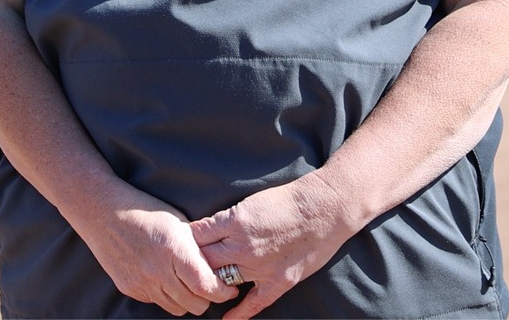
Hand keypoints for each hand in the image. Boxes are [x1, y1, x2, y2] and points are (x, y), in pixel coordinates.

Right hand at [77, 193, 239, 315]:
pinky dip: (166, 295)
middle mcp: (157, 271)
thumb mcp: (178, 223)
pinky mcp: (129, 288)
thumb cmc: (145, 210)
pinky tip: (166, 278)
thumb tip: (218, 267)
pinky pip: (156, 301)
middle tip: (212, 285)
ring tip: (190, 283)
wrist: (103, 212)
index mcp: (174, 250)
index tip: (230, 287)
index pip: (205, 286)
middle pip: (194, 304)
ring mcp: (141, 282)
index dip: (223, 292)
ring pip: (177, 308)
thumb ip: (197, 248)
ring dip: (188, 300)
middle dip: (208, 298)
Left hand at [190, 174, 358, 319]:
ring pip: (224, 281)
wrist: (325, 208)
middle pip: (204, 261)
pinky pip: (253, 303)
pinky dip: (238, 314)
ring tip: (202, 286)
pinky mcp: (278, 281)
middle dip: (193, 263)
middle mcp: (243, 247)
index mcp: (235, 222)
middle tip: (185, 267)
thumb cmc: (289, 201)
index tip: (182, 244)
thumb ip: (228, 219)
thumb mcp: (251, 201)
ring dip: (212, 283)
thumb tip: (206, 230)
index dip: (187, 241)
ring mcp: (260, 267)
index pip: (197, 236)